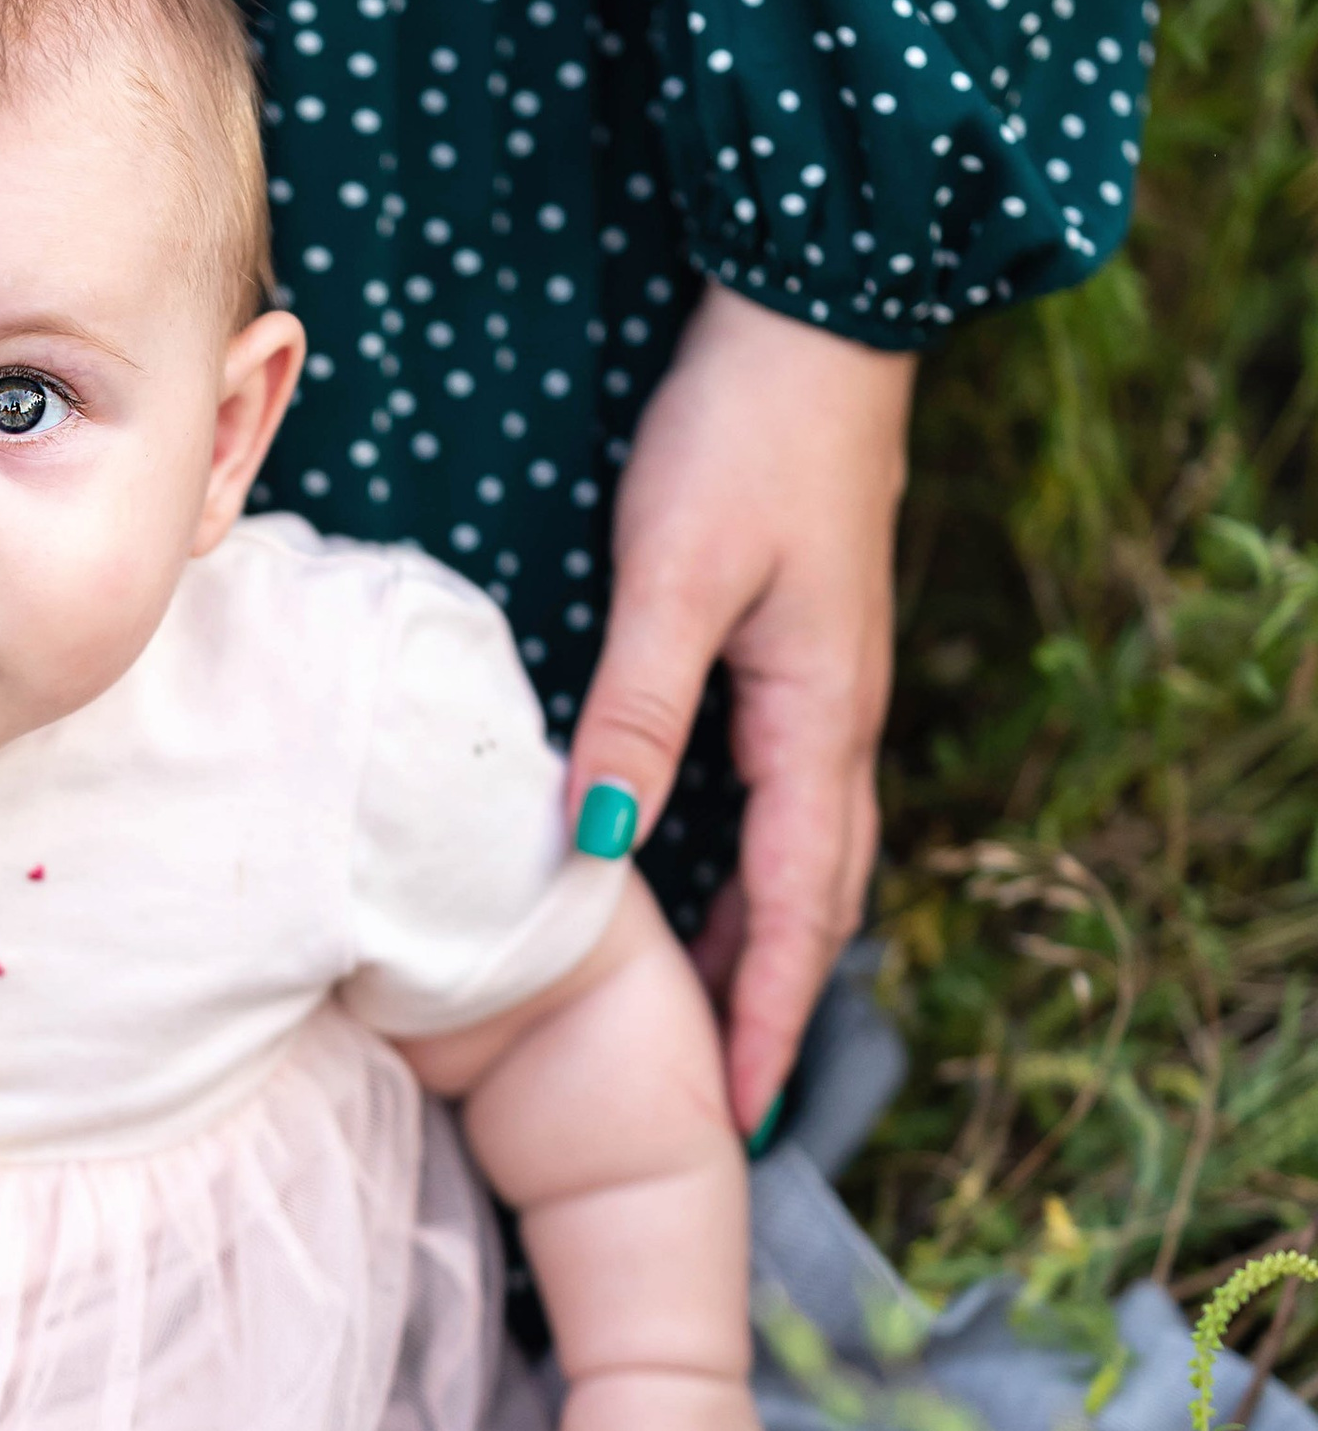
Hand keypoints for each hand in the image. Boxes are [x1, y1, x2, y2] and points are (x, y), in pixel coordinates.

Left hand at [569, 282, 913, 1138]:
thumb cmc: (740, 436)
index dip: (761, 1013)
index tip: (733, 1112)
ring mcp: (826, 689)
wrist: (812, 318)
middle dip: (775, 1001)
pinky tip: (700, 875)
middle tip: (729, 1100)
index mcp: (817, 719)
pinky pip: (785, 795)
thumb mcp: (675, 574)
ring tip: (711, 1016)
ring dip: (767, 937)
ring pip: (807, 848)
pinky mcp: (802, 652)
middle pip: (816, 896)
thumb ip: (637, 710)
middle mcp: (837, 720)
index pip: (795, 906)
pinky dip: (757, 864)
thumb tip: (593, 844)